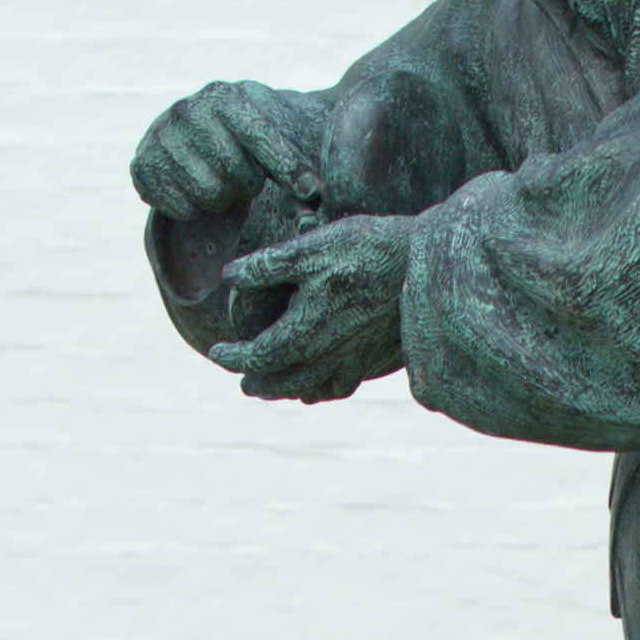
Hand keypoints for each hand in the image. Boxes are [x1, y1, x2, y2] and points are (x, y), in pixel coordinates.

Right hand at [130, 77, 329, 224]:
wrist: (192, 129)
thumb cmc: (245, 133)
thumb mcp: (274, 128)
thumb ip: (296, 160)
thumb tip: (312, 195)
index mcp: (223, 96)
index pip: (261, 137)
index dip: (287, 166)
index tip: (310, 189)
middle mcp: (187, 110)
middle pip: (237, 174)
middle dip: (249, 183)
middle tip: (245, 175)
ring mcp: (160, 137)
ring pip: (210, 195)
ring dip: (223, 198)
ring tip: (221, 179)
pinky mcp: (142, 165)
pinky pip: (183, 208)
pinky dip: (196, 207)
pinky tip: (195, 186)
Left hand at [214, 215, 413, 404]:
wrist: (423, 264)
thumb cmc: (365, 249)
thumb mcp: (309, 247)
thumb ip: (266, 265)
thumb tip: (229, 277)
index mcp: (304, 331)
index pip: (258, 355)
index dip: (233, 356)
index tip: (216, 351)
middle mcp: (326, 356)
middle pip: (282, 383)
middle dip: (259, 383)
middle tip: (244, 383)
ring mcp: (353, 361)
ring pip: (310, 390)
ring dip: (287, 393)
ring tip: (274, 390)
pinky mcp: (374, 359)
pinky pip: (341, 387)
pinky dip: (321, 391)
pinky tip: (318, 386)